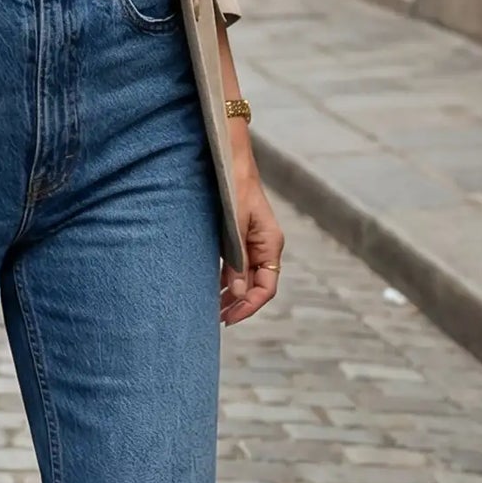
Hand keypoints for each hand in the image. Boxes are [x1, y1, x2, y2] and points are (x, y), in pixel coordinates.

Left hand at [220, 163, 283, 325]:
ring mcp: (253, 243)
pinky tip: (211, 289)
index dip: (249, 306)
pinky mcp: (240, 238)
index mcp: (270, 245)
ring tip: (212, 311)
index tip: (229, 318)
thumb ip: (237, 259)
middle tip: (217, 321)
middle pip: (256, 287)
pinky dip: (225, 280)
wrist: (229, 162)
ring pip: (245, 279)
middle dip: (238, 305)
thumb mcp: (235, 226)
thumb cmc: (235, 188)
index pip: (266, 288)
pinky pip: (236, 266)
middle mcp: (265, 247)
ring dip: (230, 295)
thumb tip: (235, 292)